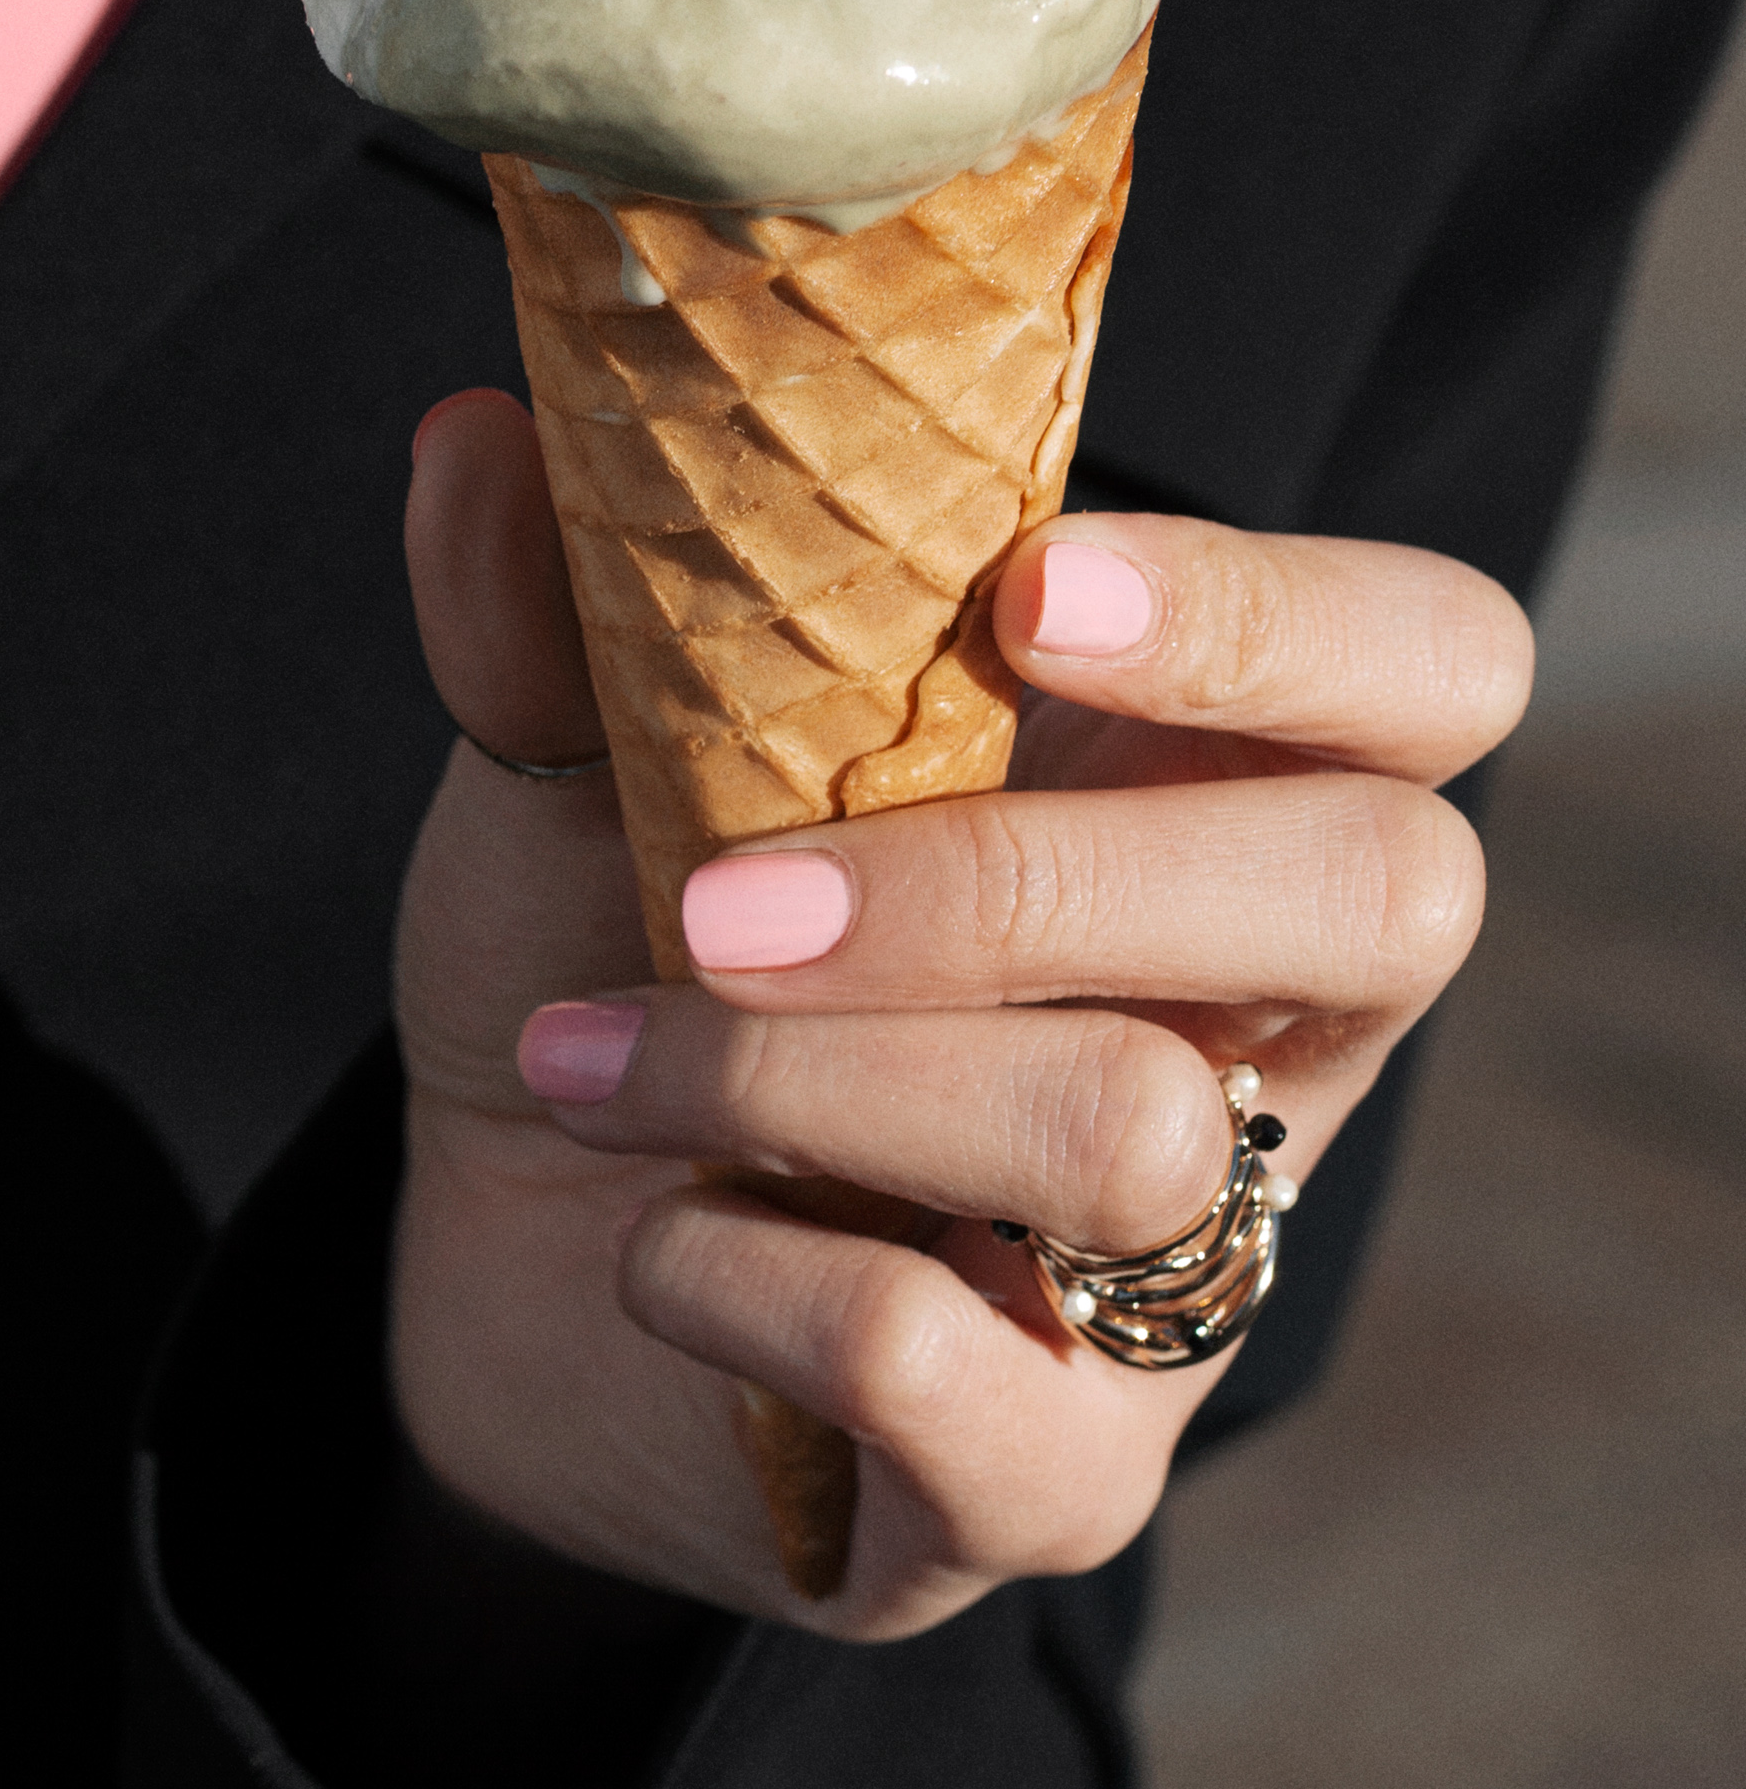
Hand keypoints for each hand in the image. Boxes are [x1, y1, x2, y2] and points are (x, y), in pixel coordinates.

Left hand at [391, 390, 1529, 1635]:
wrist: (509, 1250)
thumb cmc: (611, 947)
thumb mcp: (578, 759)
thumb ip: (561, 607)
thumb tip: (477, 432)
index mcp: (1191, 794)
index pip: (1429, 666)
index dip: (1282, 618)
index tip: (1026, 593)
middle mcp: (1251, 1022)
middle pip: (1387, 893)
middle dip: (1029, 879)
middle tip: (728, 898)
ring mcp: (1182, 1263)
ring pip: (1140, 1135)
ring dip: (811, 1078)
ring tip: (595, 1055)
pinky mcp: (1062, 1475)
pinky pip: (979, 1385)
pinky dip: (756, 1282)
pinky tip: (652, 1246)